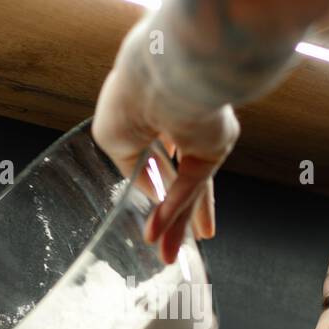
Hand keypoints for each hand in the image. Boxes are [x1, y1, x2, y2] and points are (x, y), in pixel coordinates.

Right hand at [92, 22, 239, 264]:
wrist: (164, 73)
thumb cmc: (130, 96)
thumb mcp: (114, 139)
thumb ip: (135, 170)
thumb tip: (153, 195)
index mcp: (150, 108)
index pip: (153, 153)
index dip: (149, 183)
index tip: (146, 208)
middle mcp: (178, 122)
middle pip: (176, 177)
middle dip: (171, 213)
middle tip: (168, 246)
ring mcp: (199, 135)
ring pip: (189, 187)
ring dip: (178, 223)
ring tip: (172, 255)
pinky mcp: (214, 147)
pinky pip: (192, 185)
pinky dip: (176, 209)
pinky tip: (162, 235)